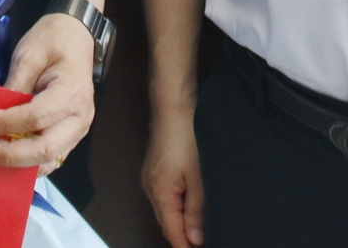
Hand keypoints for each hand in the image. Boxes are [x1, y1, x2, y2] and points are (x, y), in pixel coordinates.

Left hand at [0, 13, 94, 171]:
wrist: (75, 35)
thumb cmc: (52, 40)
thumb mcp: (28, 55)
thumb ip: (13, 87)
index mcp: (71, 91)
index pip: (36, 117)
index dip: (5, 124)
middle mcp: (80, 116)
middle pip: (45, 148)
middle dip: (10, 155)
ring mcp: (78, 129)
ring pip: (49, 160)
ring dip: (17, 164)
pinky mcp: (72, 135)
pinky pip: (51, 157)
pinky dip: (28, 163)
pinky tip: (6, 158)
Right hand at [140, 105, 204, 247]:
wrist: (172, 112)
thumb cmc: (186, 141)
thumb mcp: (197, 178)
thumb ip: (195, 210)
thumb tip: (194, 239)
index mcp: (160, 193)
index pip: (171, 230)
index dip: (183, 245)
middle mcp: (150, 190)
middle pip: (166, 223)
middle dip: (180, 237)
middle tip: (199, 244)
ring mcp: (149, 181)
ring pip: (164, 212)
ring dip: (178, 223)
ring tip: (196, 232)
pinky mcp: (152, 173)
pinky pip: (162, 200)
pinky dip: (174, 209)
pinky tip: (186, 210)